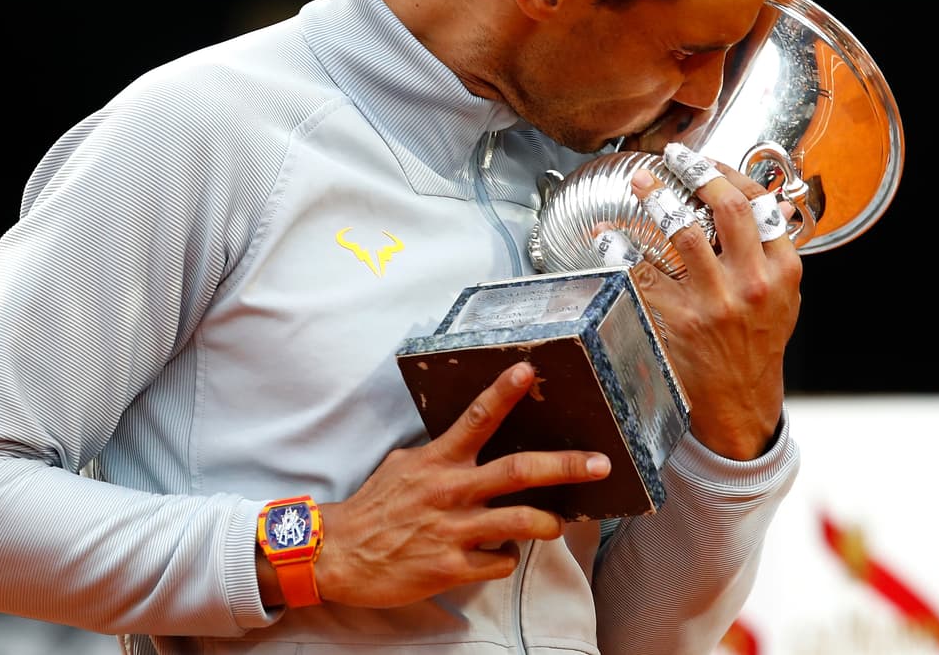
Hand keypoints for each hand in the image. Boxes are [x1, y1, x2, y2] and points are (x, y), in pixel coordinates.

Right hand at [311, 362, 610, 607]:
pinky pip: (498, 562)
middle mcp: (450, 490)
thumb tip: (469, 441)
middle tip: (600, 463)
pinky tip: (499, 555)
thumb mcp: (405, 465)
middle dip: (565, 466)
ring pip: (519, 522)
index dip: (505, 392)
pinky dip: (506, 558)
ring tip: (558, 523)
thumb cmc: (377, 507)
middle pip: (518, 471)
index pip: (477, 418)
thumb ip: (441, 454)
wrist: (338, 553)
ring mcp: (453, 530)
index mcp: (439, 460)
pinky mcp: (451, 566)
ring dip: (547, 522)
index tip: (529, 371)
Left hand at [623, 158, 800, 459]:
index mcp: (781, 271)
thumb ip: (773, 251)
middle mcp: (750, 282)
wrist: (742, 401)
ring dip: (657, 198)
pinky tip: (607, 234)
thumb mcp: (783, 297)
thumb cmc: (758, 344)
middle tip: (674, 155)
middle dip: (698, 173)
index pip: (760, 205)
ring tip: (640, 180)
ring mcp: (713, 302)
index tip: (707, 161)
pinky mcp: (678, 320)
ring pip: (682, 233)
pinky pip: (643, 273)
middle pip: (727, 208)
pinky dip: (621, 248)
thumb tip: (764, 204)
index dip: (730, 174)